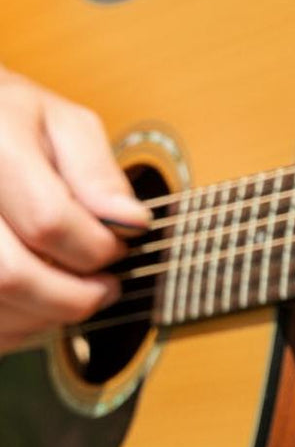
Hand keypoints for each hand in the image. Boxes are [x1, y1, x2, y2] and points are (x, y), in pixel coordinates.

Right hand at [0, 68, 148, 352]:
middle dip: (74, 296)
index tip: (121, 247)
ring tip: (74, 293)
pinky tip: (38, 299)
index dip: (98, 246)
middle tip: (106, 289)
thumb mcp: (63, 124)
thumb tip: (131, 222)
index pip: (49, 221)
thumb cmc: (12, 123)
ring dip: (46, 315)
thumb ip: (98, 171)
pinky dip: (19, 324)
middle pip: (10, 275)